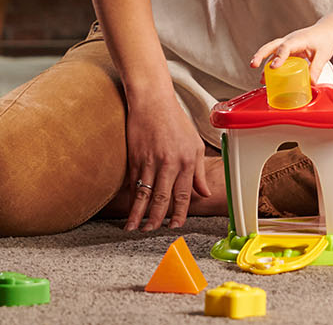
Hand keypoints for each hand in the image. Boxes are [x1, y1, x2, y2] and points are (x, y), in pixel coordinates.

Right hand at [123, 93, 211, 230]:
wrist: (153, 101)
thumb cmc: (175, 120)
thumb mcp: (195, 144)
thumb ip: (199, 171)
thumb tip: (204, 192)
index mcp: (187, 161)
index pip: (184, 195)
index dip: (179, 213)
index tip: (174, 226)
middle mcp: (170, 163)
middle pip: (163, 198)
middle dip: (157, 219)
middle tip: (151, 231)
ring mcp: (151, 161)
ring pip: (145, 194)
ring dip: (139, 213)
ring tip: (133, 227)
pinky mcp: (135, 157)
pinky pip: (133, 182)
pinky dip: (131, 197)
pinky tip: (128, 207)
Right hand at [248, 25, 332, 83]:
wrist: (326, 32)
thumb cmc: (324, 40)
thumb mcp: (323, 55)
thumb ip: (317, 68)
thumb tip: (311, 83)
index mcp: (298, 39)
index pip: (285, 47)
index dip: (279, 57)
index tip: (273, 67)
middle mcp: (289, 40)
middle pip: (271, 46)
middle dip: (261, 55)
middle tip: (253, 65)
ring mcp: (287, 44)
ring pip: (271, 51)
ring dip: (263, 63)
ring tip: (261, 79)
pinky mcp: (287, 50)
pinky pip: (276, 57)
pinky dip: (271, 65)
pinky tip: (268, 78)